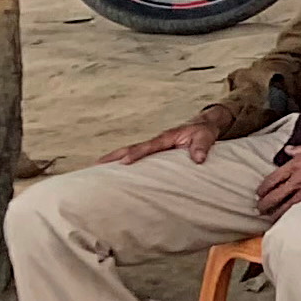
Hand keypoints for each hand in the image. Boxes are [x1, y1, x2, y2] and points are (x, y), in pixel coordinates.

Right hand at [105, 117, 221, 167]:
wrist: (203, 126)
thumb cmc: (203, 131)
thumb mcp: (206, 136)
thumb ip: (202, 146)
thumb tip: (198, 159)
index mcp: (166, 137)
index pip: (148, 146)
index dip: (136, 153)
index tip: (124, 161)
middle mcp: (155, 142)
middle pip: (130, 148)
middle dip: (113, 156)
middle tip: (95, 165)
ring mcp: (153, 147)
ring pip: (129, 153)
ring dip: (113, 161)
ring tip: (94, 172)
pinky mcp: (153, 153)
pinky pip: (136, 158)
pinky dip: (122, 163)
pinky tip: (112, 174)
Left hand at [255, 130, 300, 215]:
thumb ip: (299, 149)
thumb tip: (287, 150)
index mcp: (296, 164)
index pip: (271, 179)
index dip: (262, 189)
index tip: (259, 193)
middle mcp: (299, 178)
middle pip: (274, 196)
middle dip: (264, 204)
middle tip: (260, 209)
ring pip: (285, 207)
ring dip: (275, 214)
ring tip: (270, 218)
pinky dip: (293, 216)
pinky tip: (289, 220)